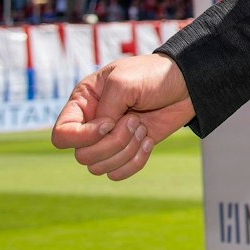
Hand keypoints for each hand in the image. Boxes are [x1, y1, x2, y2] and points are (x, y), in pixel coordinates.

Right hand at [50, 54, 194, 180]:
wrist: (186, 85)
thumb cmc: (153, 76)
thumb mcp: (124, 82)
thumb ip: (105, 109)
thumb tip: (101, 134)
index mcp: (84, 102)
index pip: (62, 134)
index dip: (81, 137)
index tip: (108, 124)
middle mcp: (91, 123)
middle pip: (82, 156)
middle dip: (113, 143)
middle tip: (134, 120)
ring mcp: (109, 139)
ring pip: (99, 167)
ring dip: (126, 150)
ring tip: (142, 127)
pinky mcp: (127, 151)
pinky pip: (117, 173)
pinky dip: (135, 162)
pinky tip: (148, 140)